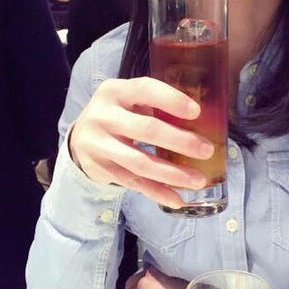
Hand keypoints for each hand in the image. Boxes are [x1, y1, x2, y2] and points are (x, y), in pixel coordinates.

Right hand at [69, 77, 212, 207]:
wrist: (81, 136)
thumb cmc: (119, 112)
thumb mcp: (129, 99)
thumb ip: (156, 103)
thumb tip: (204, 118)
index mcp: (115, 91)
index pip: (144, 90)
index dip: (171, 100)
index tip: (196, 112)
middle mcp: (103, 116)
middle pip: (146, 129)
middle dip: (180, 141)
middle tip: (206, 150)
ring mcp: (98, 144)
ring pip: (140, 162)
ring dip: (173, 173)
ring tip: (199, 180)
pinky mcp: (100, 169)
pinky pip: (133, 183)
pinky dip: (157, 192)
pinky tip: (177, 199)